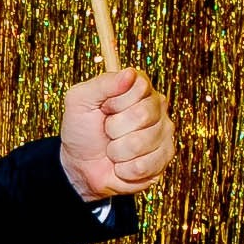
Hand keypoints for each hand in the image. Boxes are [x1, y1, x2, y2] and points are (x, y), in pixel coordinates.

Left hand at [59, 67, 174, 201]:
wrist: (79, 165)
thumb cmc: (81, 130)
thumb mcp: (80, 100)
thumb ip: (103, 84)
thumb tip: (130, 73)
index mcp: (139, 87)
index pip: (139, 87)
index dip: (115, 102)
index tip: (104, 108)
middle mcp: (156, 107)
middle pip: (143, 115)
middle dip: (114, 128)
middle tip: (107, 131)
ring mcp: (163, 133)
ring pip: (141, 143)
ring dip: (117, 151)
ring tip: (112, 149)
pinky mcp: (163, 158)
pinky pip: (144, 165)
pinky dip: (124, 170)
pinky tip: (121, 164)